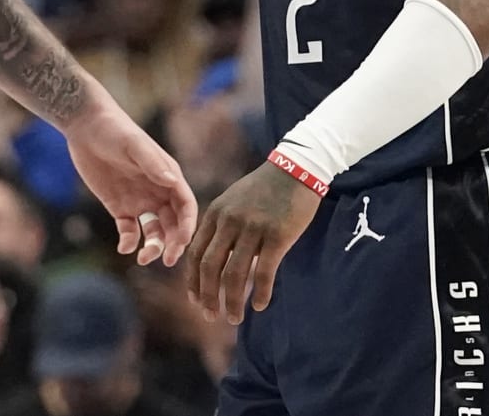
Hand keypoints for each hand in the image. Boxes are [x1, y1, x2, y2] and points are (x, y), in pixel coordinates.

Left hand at [64, 102, 198, 266]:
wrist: (86, 127)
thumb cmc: (115, 130)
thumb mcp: (133, 144)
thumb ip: (152, 163)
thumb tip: (171, 180)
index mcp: (168, 177)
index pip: (186, 206)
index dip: (187, 225)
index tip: (183, 242)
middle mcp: (158, 192)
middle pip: (173, 224)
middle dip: (174, 243)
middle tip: (168, 260)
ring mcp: (139, 201)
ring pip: (154, 231)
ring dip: (154, 246)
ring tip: (144, 258)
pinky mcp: (119, 207)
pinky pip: (129, 231)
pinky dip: (130, 242)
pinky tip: (124, 247)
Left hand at [187, 162, 321, 324]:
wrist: (295, 169)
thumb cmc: (263, 189)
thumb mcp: (233, 201)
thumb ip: (221, 228)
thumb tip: (214, 263)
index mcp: (215, 214)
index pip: (196, 253)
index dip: (193, 281)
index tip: (195, 301)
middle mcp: (230, 222)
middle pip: (210, 267)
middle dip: (208, 296)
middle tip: (211, 316)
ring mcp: (253, 229)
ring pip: (235, 275)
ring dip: (233, 302)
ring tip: (234, 319)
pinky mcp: (278, 236)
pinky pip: (265, 272)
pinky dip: (261, 293)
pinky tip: (261, 306)